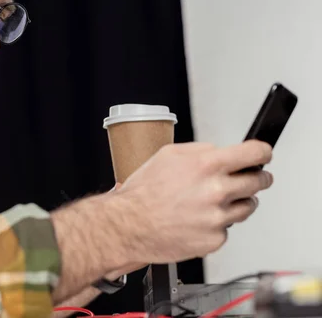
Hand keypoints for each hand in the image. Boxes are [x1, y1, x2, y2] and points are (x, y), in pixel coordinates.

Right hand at [108, 140, 272, 263]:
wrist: (127, 226)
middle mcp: (215, 191)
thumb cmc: (142, 193)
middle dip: (255, 178)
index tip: (263, 154)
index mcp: (206, 165)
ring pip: (247, 207)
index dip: (262, 152)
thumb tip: (220, 151)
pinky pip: (227, 229)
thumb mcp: (167, 155)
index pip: (254, 153)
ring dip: (236, 203)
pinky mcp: (214, 239)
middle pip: (258, 181)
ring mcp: (217, 217)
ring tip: (210, 203)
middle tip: (246, 180)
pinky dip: (216, 225)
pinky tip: (196, 220)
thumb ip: (200, 150)